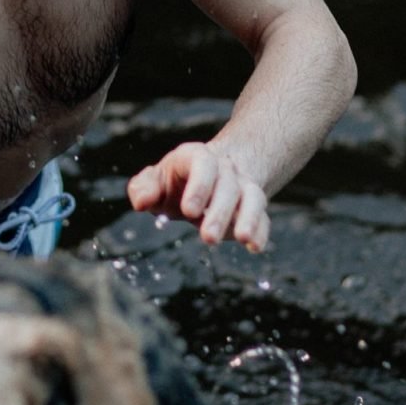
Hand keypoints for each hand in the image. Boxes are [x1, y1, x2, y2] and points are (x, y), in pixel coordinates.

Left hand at [127, 141, 269, 251]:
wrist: (207, 176)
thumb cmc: (174, 181)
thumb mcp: (154, 180)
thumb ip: (143, 189)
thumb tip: (142, 202)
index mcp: (197, 157)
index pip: (204, 164)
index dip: (199, 187)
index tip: (188, 212)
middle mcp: (225, 169)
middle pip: (228, 186)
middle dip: (219, 212)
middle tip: (208, 238)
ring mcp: (242, 187)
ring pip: (252, 197)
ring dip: (248, 218)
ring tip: (244, 239)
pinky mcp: (252, 207)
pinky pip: (262, 216)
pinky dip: (261, 231)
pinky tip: (255, 247)